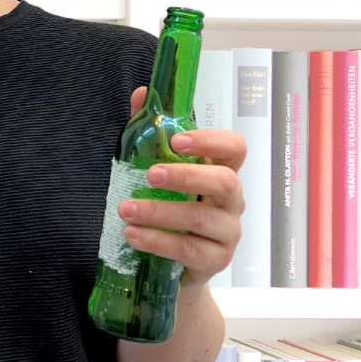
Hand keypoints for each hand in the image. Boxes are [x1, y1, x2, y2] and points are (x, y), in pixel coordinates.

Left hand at [119, 86, 246, 286]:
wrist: (172, 267)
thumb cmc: (170, 211)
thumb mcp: (158, 172)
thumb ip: (150, 134)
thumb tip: (142, 94)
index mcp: (221, 172)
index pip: (234, 148)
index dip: (211, 140)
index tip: (176, 139)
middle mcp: (232, 201)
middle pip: (225, 181)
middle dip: (186, 176)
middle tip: (149, 175)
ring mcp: (228, 232)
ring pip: (202, 218)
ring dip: (160, 212)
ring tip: (126, 209)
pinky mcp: (216, 260)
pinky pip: (189, 249)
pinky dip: (158, 241)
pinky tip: (133, 234)